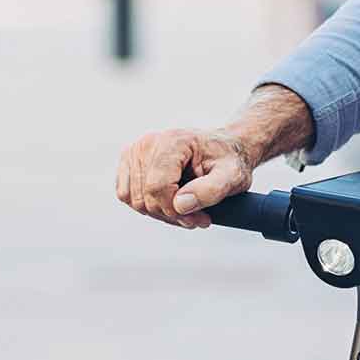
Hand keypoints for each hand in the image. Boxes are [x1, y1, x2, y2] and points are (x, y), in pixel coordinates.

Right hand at [115, 127, 258, 228]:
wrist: (223, 149)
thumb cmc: (228, 161)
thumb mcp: (232, 176)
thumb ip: (210, 190)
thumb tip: (180, 204)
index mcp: (174, 142)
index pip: (157, 187)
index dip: (175, 211)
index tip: (200, 218)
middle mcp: (149, 143)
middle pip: (144, 196)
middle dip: (171, 214)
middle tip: (198, 218)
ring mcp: (136, 151)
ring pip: (133, 199)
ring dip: (160, 213)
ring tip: (186, 211)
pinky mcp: (130, 161)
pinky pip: (126, 195)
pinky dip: (147, 206)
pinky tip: (171, 203)